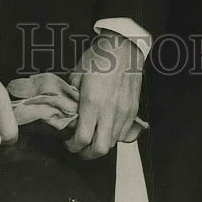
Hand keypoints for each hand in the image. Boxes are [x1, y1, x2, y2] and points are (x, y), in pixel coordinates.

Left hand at [64, 33, 142, 159]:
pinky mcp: (133, 110)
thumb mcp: (77, 73)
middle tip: (80, 149)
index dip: (72, 146)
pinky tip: (106, 127)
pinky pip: (124, 133)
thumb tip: (69, 110)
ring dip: (101, 144)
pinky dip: (114, 135)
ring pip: (112, 143)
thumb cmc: (100, 56)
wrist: (124, 46)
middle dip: (87, 154)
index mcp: (92, 103)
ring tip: (93, 137)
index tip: (68, 143)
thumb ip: (72, 95)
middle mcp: (109, 111)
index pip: (82, 138)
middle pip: (100, 149)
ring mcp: (124, 112)